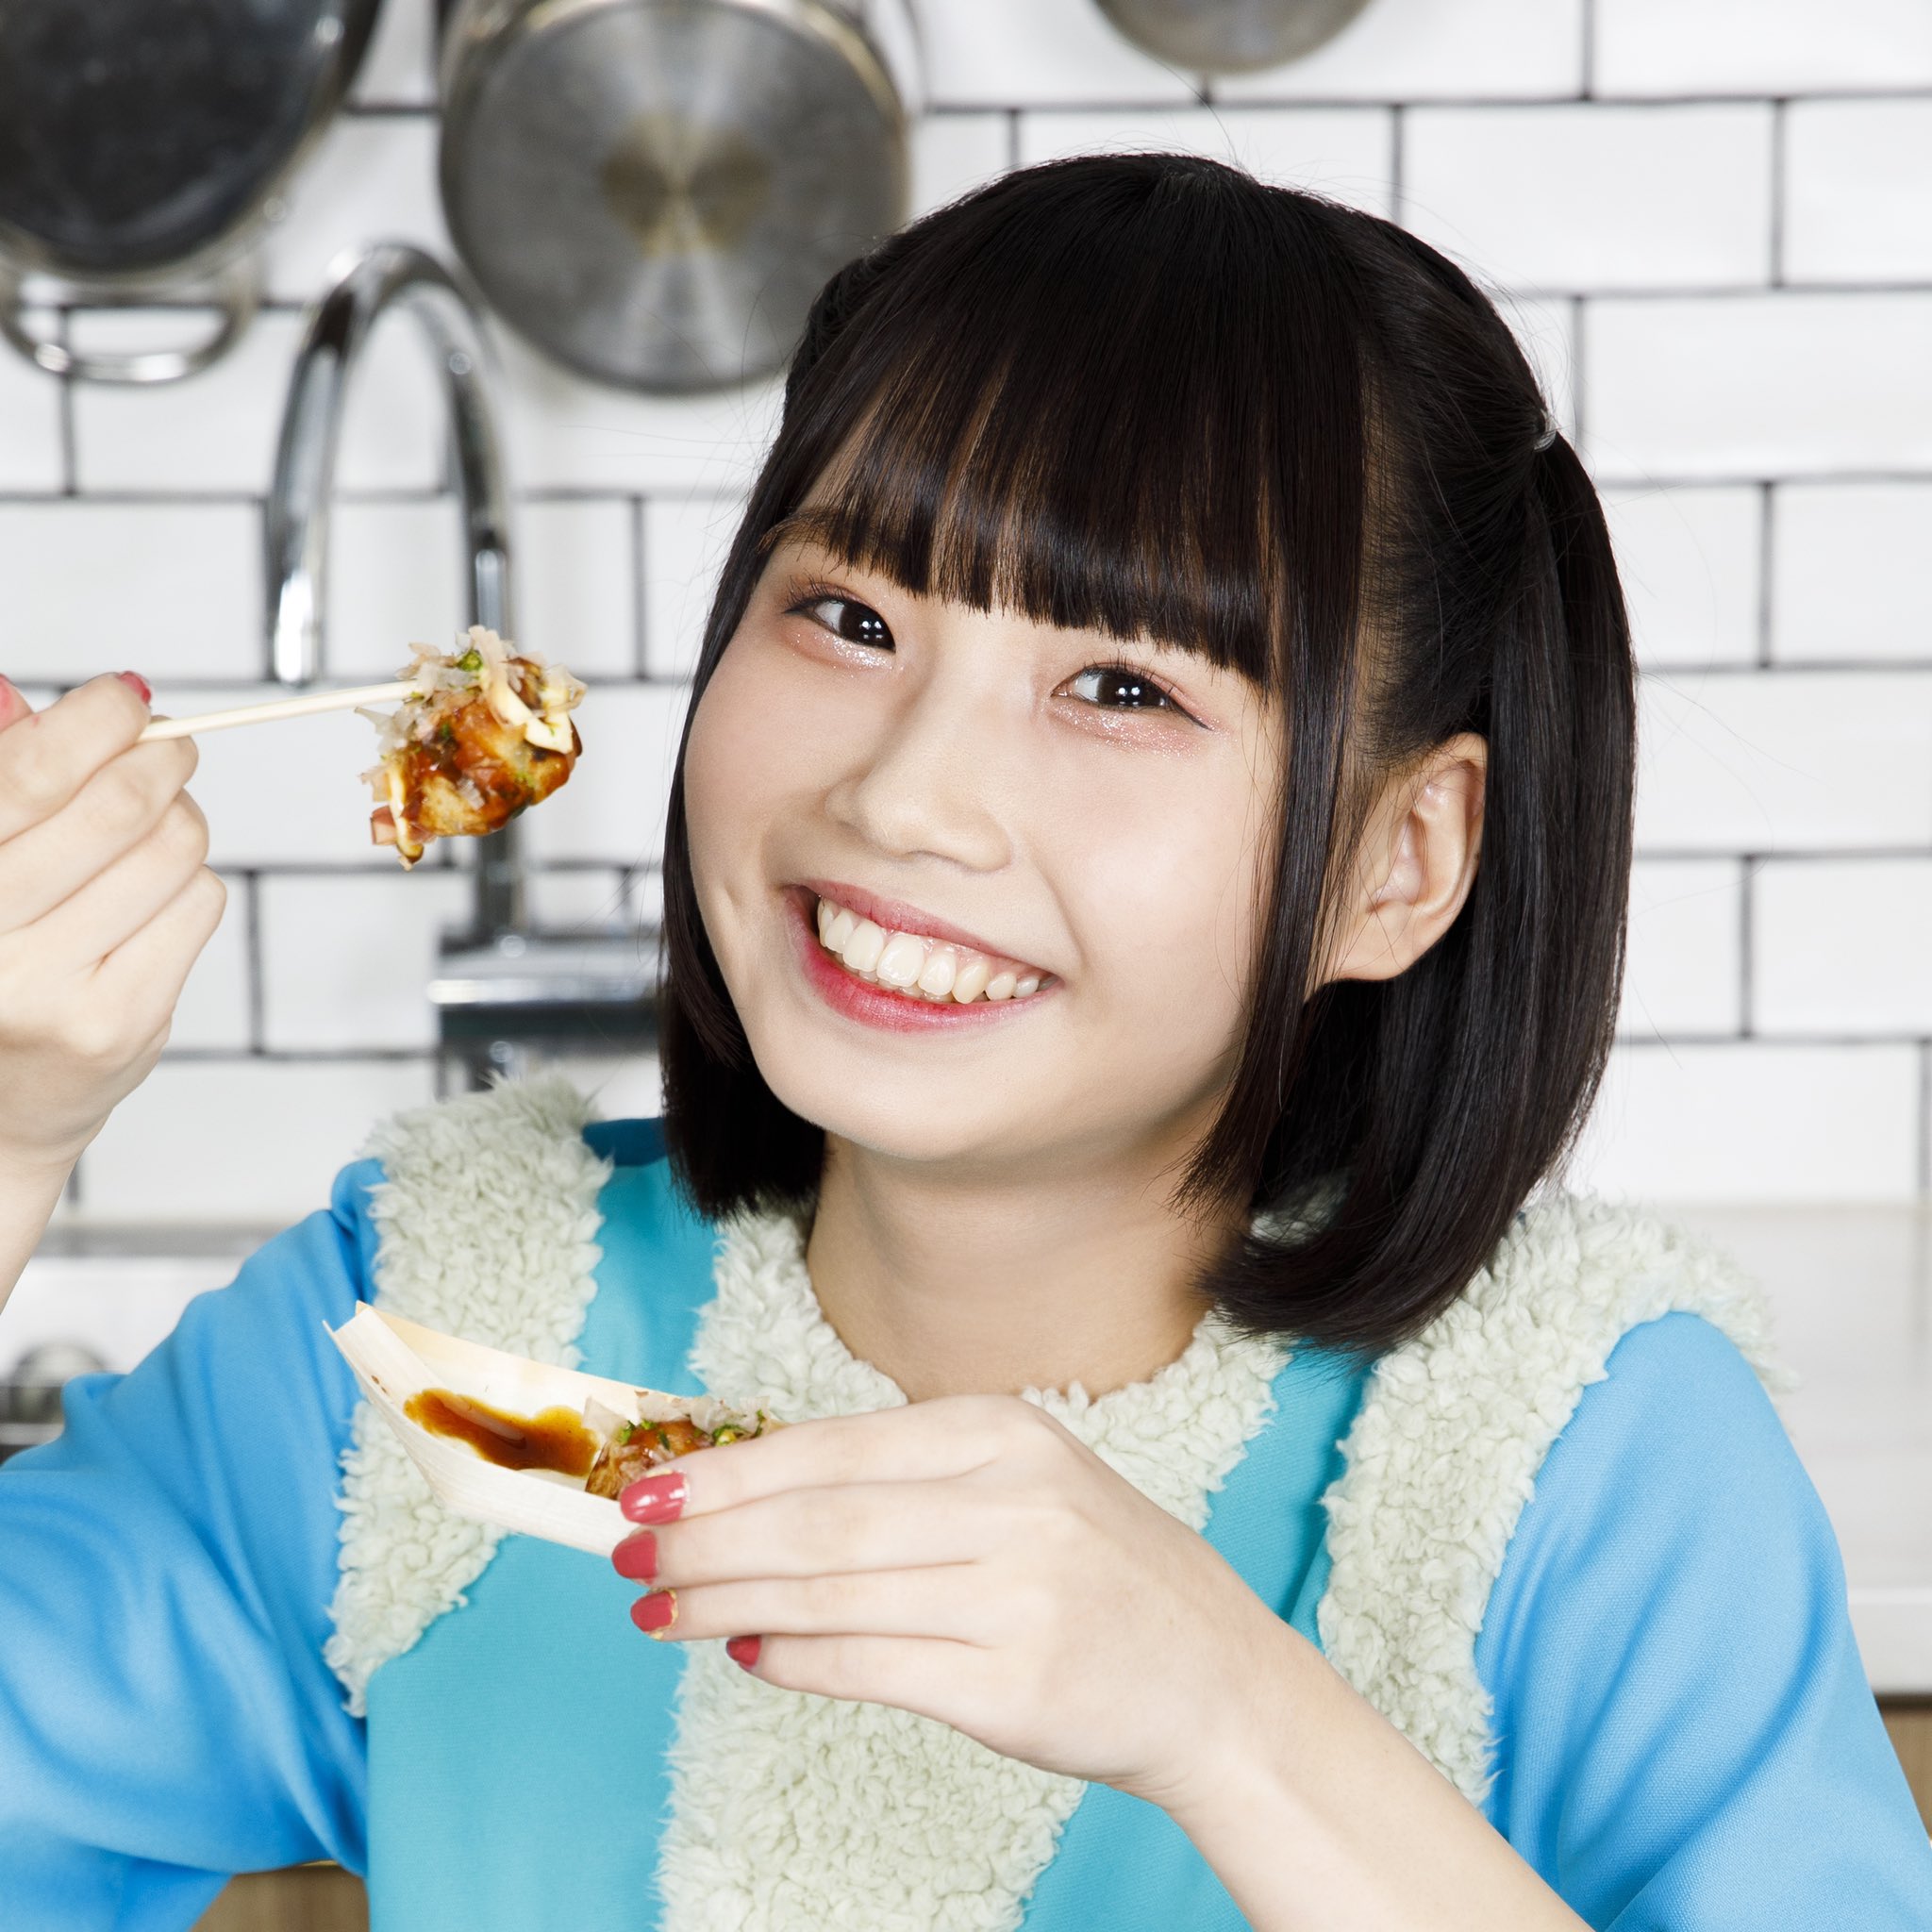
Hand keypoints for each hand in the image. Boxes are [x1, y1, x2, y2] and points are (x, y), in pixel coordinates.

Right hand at [0, 673, 224, 1181]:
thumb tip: (15, 695)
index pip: (26, 777)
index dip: (92, 721)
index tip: (127, 698)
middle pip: (117, 807)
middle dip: (160, 759)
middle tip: (168, 747)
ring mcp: (53, 990)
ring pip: (173, 852)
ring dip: (179, 822)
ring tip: (152, 831)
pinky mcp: (120, 1025)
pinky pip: (198, 906)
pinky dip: (190, 885)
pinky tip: (150, 902)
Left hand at [610, 1393, 1288, 1816]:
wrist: (1214, 1677)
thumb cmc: (1097, 1570)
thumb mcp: (1019, 1484)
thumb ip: (900, 1483)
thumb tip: (746, 1495)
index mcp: (1002, 1433)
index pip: (830, 1449)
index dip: (726, 1473)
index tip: (645, 1488)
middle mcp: (1011, 1503)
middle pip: (816, 1522)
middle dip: (705, 1539)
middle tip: (626, 1556)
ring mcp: (1016, 1595)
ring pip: (827, 1594)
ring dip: (724, 1603)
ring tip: (658, 1611)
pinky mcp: (1011, 1685)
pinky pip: (868, 1667)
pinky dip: (792, 1660)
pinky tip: (743, 1653)